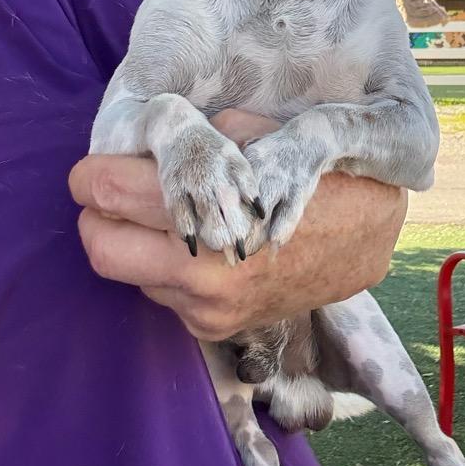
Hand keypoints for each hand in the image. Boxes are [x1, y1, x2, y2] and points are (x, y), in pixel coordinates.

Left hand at [69, 110, 406, 339]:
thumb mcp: (261, 137)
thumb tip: (148, 141)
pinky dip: (161, 267)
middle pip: (99, 245)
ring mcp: (205, 307)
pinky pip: (160, 295)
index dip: (92, 173)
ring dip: (128, 242)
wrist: (372, 238)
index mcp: (209, 211)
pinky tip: (191, 244)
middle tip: (105, 192)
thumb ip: (199, 141)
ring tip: (155, 216)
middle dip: (95, 214)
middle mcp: (200, 269)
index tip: (92, 166)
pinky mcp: (214, 329)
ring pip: (126, 274)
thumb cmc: (316, 174)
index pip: (111, 191)